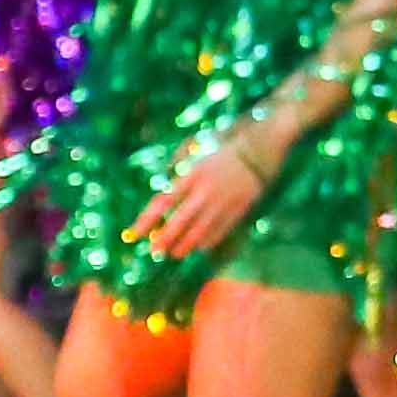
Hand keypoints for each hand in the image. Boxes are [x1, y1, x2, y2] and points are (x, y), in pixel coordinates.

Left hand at [141, 121, 284, 265]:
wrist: (263, 144)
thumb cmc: (226, 144)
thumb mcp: (196, 148)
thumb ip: (179, 166)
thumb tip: (165, 187)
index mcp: (191, 174)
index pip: (162, 203)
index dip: (145, 221)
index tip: (134, 235)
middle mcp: (205, 191)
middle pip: (179, 222)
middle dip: (164, 239)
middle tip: (155, 251)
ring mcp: (223, 201)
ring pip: (199, 231)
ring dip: (185, 245)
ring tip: (175, 253)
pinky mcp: (240, 208)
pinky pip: (220, 230)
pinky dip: (207, 241)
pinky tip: (199, 247)